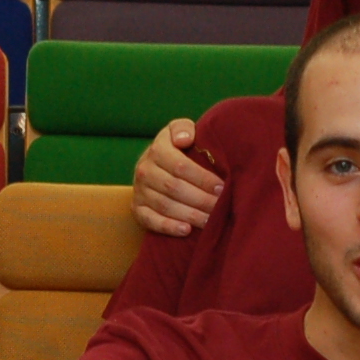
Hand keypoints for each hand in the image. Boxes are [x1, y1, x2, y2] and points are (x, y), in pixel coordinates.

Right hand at [132, 122, 224, 237]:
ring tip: (211, 221)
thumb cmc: (176, 148)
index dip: (202, 178)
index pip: (180, 166)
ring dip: (190, 215)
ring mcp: (139, 191)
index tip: (222, 187)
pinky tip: (187, 230)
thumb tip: (185, 140)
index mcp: (157, 150)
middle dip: (201, 199)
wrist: (154, 165)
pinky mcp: (137, 209)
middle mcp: (144, 171)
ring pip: (165, 206)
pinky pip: (150, 220)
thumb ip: (183, 129)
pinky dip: (168, 227)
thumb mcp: (178, 131)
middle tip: (221, 206)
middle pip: (174, 188)